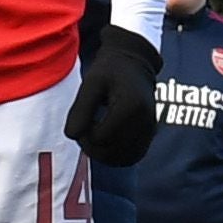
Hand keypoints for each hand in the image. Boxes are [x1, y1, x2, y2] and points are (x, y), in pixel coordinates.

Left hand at [69, 26, 163, 164]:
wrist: (135, 62)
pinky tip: (106, 143)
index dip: (83, 135)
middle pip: (111, 152)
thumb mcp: (91, 83)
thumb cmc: (110, 70)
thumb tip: (72, 136)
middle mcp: (144, 120)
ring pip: (123, 159)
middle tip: (83, 131)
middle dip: (91, 147)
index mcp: (130, 106)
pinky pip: (133, 156)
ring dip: (103, 155)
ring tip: (93, 138)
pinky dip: (117, 157)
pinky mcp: (151, 134)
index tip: (79, 120)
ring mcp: (150, 129)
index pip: (100, 138)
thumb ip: (80, 109)